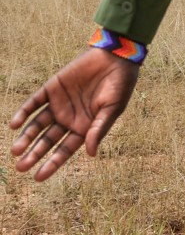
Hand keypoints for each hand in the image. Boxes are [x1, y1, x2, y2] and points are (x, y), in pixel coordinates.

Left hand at [11, 48, 139, 181]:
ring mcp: (59, 104)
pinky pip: (34, 103)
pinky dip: (23, 113)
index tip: (38, 176)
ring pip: (38, 124)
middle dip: (34, 154)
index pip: (64, 149)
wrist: (115, 57)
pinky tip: (15, 124)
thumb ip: (99, 129)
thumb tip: (90, 154)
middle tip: (21, 167)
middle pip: (47, 140)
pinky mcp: (52, 88)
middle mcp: (69, 118)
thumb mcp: (112, 109)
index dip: (52, 163)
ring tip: (16, 150)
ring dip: (26, 137)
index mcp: (84, 127)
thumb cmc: (120, 85)